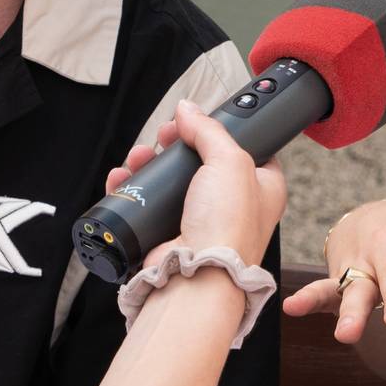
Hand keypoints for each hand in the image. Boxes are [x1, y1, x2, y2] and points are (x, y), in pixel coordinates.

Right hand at [104, 100, 287, 268]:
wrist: (197, 276)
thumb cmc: (227, 227)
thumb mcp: (230, 162)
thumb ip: (209, 130)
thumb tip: (188, 109)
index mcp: (262, 187)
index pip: (246, 148)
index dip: (220, 131)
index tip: (197, 121)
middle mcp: (234, 205)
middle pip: (201, 161)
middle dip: (176, 145)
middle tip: (164, 136)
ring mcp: (201, 221)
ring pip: (171, 181)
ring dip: (150, 163)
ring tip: (138, 156)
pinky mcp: (171, 233)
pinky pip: (149, 204)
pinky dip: (133, 189)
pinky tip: (123, 177)